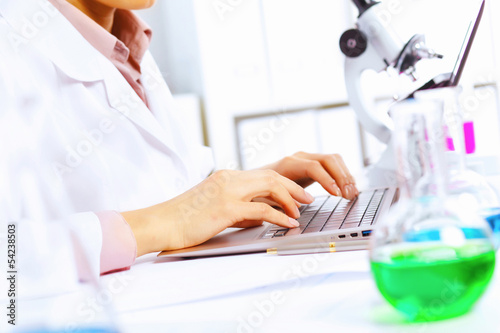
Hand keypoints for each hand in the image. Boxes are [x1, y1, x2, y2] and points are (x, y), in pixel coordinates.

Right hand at [121, 169, 313, 255]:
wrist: (161, 223)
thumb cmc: (184, 219)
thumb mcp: (215, 208)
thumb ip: (239, 208)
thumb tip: (260, 215)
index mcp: (226, 177)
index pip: (263, 175)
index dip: (285, 184)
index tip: (298, 194)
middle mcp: (229, 179)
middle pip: (272, 176)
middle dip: (294, 188)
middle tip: (308, 200)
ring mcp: (228, 191)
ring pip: (270, 186)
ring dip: (290, 199)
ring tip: (301, 211)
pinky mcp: (226, 207)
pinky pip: (261, 209)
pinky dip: (280, 216)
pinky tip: (289, 223)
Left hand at [261, 151, 358, 199]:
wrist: (256, 179)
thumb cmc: (261, 189)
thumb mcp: (269, 197)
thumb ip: (282, 201)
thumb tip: (297, 209)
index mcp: (288, 164)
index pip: (313, 167)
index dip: (327, 180)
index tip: (337, 194)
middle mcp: (299, 157)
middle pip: (328, 159)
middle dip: (341, 177)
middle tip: (349, 195)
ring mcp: (307, 158)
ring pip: (334, 160)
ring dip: (345, 176)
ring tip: (352, 193)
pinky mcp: (314, 163)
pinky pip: (333, 164)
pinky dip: (343, 175)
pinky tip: (348, 188)